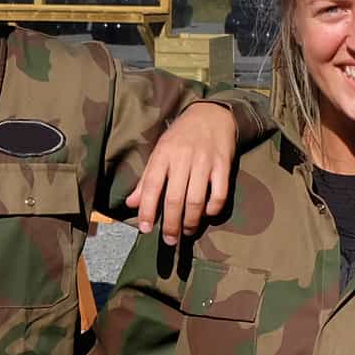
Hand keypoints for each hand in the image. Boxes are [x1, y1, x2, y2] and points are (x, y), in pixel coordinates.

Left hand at [126, 104, 235, 244]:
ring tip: (187, 232)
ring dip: (191, 222)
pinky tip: (207, 215)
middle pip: (175, 198)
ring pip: (196, 200)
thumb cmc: (181, 136)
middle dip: (170, 224)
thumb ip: (146, 179)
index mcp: (163, 154)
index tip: (145, 229)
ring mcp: (205, 161)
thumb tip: (131, 204)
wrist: (212, 114)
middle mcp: (183, 158)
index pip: (151, 186)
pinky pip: (219, 194)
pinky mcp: (224, 165)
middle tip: (169, 240)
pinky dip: (213, 209)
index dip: (147, 210)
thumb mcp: (160, 152)